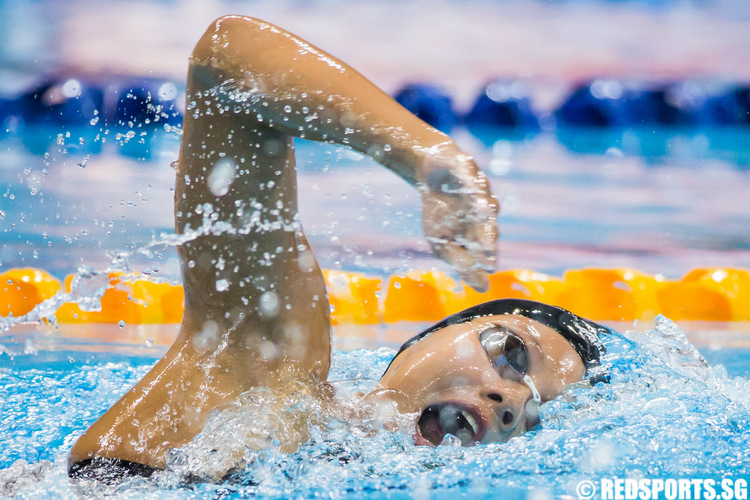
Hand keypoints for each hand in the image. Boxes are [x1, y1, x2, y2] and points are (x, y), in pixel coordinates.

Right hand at [418, 152, 498, 291]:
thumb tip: (483, 288)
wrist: (431, 174)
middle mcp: (483, 212)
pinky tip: (472, 190)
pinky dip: (470, 183)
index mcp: (478, 232)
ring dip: (483, 209)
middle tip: (488, 252)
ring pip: (484, 201)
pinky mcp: (468, 169)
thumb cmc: (439, 213)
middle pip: (487, 226)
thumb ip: (462, 264)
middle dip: (487, 238)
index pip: (485, 248)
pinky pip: (470, 177)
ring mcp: (477, 190)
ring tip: (483, 216)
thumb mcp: (442, 243)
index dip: (486, 257)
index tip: (488, 270)